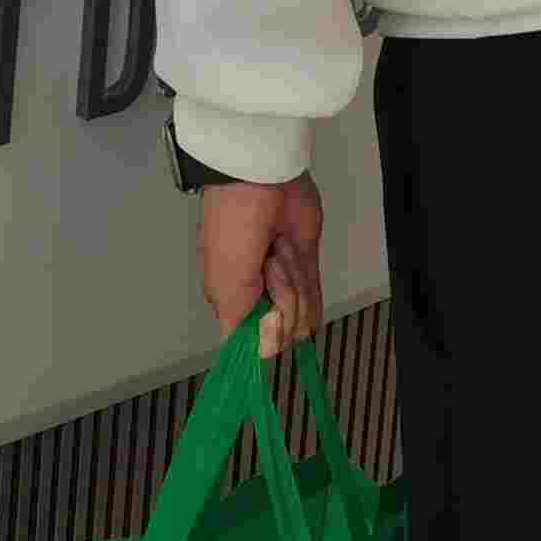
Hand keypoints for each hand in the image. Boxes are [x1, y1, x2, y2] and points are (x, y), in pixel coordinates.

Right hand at [195, 175, 325, 353]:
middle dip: (281, 299)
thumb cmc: (232, 229)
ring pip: (301, 312)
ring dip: (292, 281)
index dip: (264, 334)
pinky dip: (309, 291)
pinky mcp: (305, 265)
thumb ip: (238, 327)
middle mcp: (256, 294)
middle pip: (281, 330)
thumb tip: (254, 354)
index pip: (252, 341)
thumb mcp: (225, 287)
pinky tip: (299, 277)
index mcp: (229, 299)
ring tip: (276, 252)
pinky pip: (315, 296)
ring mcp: (282, 281)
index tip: (264, 317)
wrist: (261, 185)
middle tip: (266, 269)